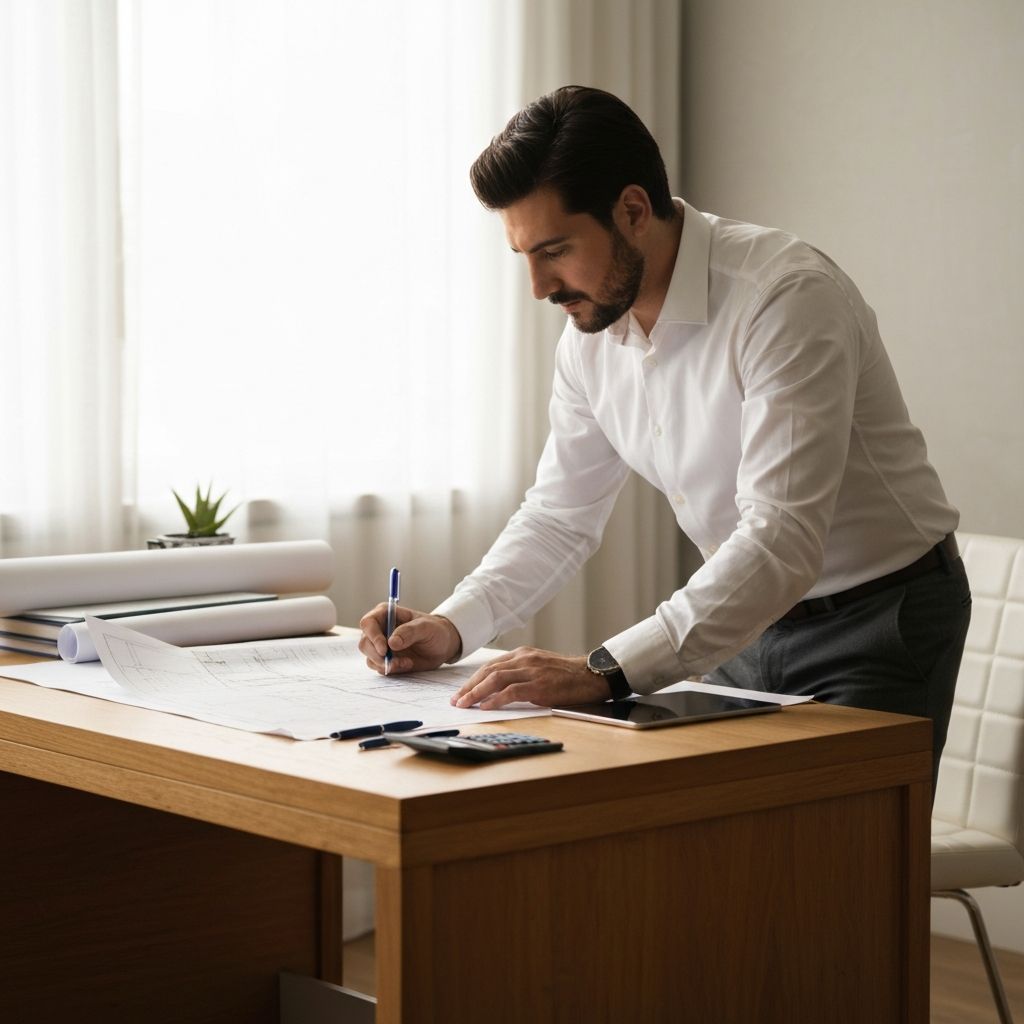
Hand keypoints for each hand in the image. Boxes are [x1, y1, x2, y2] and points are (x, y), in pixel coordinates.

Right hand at [358, 604, 461, 674]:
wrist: (443, 646)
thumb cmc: (435, 630)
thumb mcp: (426, 627)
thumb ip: (409, 632)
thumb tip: (391, 643)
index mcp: (385, 614)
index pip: (368, 623)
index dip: (372, 636)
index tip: (384, 649)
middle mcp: (379, 630)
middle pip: (365, 643)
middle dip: (377, 655)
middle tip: (394, 662)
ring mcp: (381, 646)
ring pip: (370, 658)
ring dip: (386, 664)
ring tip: (407, 662)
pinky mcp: (386, 660)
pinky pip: (379, 668)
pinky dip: (391, 669)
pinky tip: (407, 664)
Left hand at [450, 646, 610, 709]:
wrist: (591, 675)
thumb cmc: (567, 676)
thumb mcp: (540, 668)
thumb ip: (521, 673)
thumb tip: (498, 690)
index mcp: (522, 655)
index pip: (490, 666)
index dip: (473, 680)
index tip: (461, 692)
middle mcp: (524, 659)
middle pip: (488, 671)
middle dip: (469, 687)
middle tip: (456, 700)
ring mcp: (531, 671)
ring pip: (495, 679)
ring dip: (476, 693)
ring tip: (464, 704)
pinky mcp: (539, 685)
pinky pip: (511, 691)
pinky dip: (495, 699)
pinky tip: (485, 707)